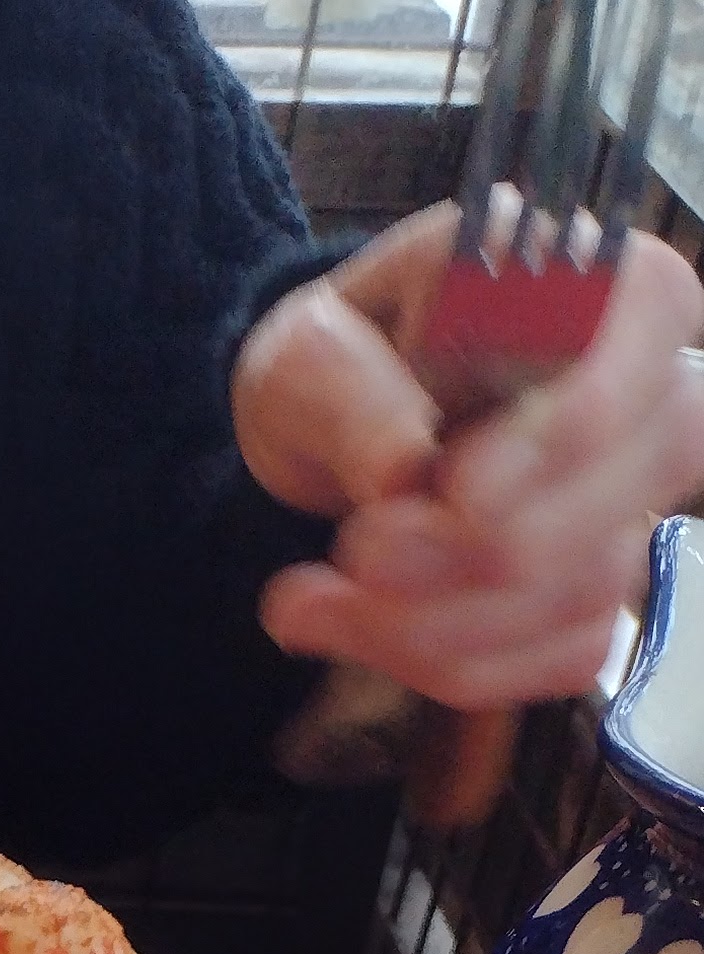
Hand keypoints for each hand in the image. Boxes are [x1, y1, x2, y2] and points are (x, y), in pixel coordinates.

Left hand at [233, 204, 703, 707]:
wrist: (329, 434)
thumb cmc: (338, 364)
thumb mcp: (311, 352)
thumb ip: (354, 393)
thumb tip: (406, 472)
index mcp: (606, 289)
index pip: (643, 359)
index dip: (561, 436)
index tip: (455, 486)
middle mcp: (649, 394)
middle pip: (615, 504)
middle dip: (468, 556)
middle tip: (356, 551)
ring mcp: (632, 502)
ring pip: (579, 596)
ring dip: (430, 624)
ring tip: (304, 601)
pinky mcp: (596, 590)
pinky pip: (561, 658)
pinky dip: (448, 663)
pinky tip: (354, 630)